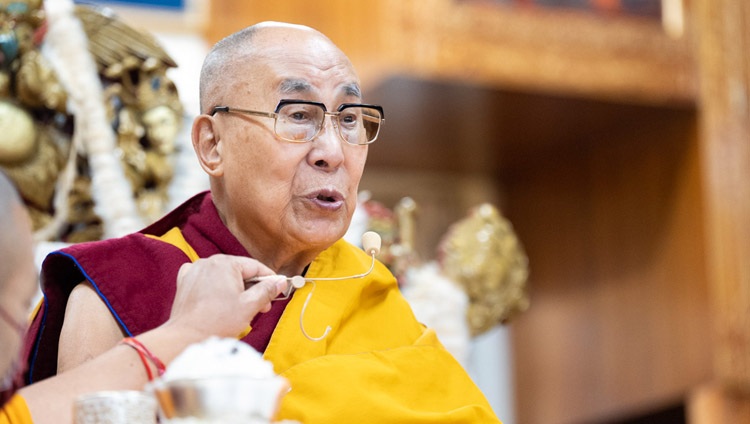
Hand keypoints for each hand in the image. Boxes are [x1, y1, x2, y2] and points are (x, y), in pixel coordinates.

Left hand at [166, 254, 286, 339]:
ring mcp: (194, 271)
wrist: (186, 338)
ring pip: (223, 276)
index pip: (255, 266)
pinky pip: (206, 279)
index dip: (269, 279)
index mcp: (225, 263)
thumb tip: (280, 281)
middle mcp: (208, 262)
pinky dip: (216, 288)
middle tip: (262, 307)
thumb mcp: (250, 305)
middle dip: (252, 288)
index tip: (277, 290)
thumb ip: (267, 290)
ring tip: (242, 309)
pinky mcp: (185, 282)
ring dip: (235, 289)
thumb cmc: (217, 322)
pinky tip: (219, 300)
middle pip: (239, 271)